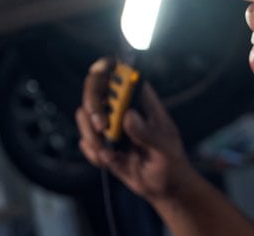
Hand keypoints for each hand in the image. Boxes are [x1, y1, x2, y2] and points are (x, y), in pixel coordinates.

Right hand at [75, 58, 196, 201]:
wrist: (162, 186)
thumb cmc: (170, 162)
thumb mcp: (165, 149)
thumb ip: (148, 134)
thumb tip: (129, 116)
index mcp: (140, 98)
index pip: (119, 71)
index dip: (105, 67)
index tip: (101, 76)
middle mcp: (121, 106)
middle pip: (94, 87)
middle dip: (93, 105)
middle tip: (100, 127)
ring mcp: (108, 123)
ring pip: (84, 114)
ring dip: (92, 136)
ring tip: (110, 155)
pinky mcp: (99, 141)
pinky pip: (85, 141)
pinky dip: (94, 154)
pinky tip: (111, 162)